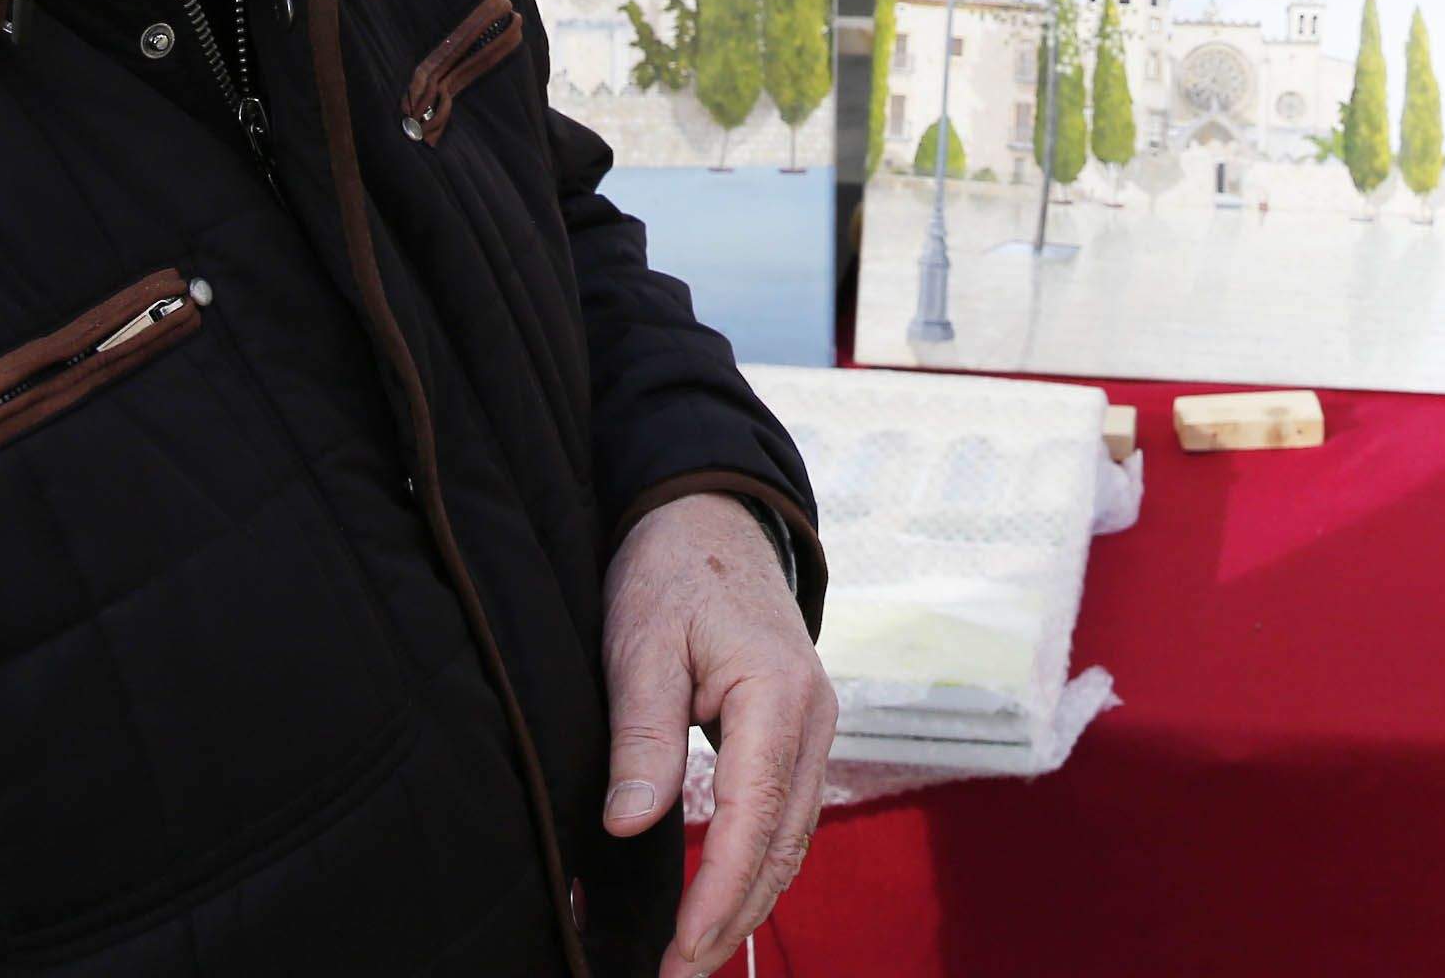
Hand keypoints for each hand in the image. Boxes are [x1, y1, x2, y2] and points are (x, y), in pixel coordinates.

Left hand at [602, 493, 834, 977]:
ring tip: (696, 954)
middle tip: (678, 976)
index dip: (718, 898)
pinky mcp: (800, 729)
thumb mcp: (640, 642)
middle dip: (735, 919)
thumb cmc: (671, 571)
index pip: (754, 822)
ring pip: (792, 836)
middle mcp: (814, 717)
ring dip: (749, 899)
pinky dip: (759, 863)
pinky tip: (723, 895)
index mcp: (778, 695)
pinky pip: (788, 812)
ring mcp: (816, 723)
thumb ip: (642, 733)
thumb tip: (628, 824)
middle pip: (784, 845)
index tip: (679, 954)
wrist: (711, 514)